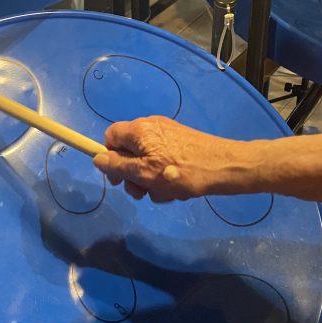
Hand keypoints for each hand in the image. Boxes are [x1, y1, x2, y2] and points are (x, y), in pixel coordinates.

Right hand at [93, 116, 240, 202]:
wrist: (224, 168)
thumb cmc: (180, 172)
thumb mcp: (143, 173)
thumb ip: (117, 166)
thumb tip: (97, 158)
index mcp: (139, 130)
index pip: (110, 136)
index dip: (109, 157)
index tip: (118, 178)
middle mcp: (151, 128)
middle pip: (129, 151)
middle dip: (133, 176)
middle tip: (142, 193)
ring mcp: (168, 135)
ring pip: (147, 160)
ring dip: (150, 181)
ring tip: (165, 194)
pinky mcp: (181, 144)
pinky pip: (163, 161)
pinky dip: (165, 177)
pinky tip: (177, 190)